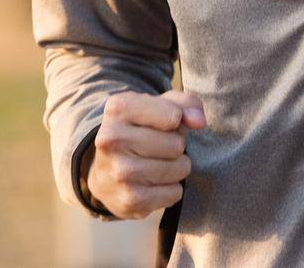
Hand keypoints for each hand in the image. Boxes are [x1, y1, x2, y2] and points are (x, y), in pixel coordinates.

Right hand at [84, 89, 205, 218]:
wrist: (104, 171)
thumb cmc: (139, 131)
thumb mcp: (159, 106)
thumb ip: (185, 104)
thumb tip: (199, 122)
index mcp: (119, 109)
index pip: (174, 115)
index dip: (178, 120)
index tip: (167, 123)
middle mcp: (112, 140)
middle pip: (177, 144)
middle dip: (177, 145)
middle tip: (161, 147)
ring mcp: (119, 172)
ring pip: (179, 168)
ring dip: (178, 167)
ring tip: (159, 163)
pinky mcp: (129, 201)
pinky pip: (175, 193)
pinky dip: (172, 189)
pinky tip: (154, 183)